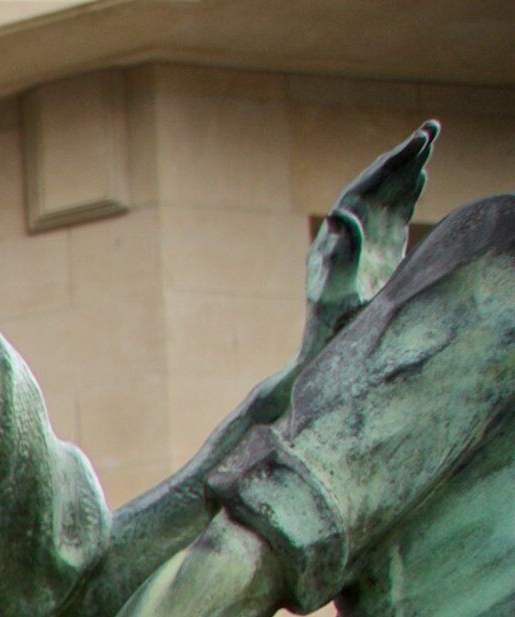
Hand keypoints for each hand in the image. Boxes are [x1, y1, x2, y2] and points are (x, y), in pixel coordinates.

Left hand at [299, 122, 433, 369]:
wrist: (329, 343)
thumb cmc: (332, 322)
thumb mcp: (337, 289)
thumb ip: (342, 252)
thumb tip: (340, 213)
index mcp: (338, 234)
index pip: (365, 188)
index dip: (389, 164)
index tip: (416, 142)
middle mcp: (348, 231)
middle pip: (376, 184)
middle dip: (403, 156)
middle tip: (431, 128)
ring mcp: (364, 238)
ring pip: (386, 194)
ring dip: (407, 168)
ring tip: (429, 140)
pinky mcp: (378, 250)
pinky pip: (393, 213)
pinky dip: (408, 193)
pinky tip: (421, 176)